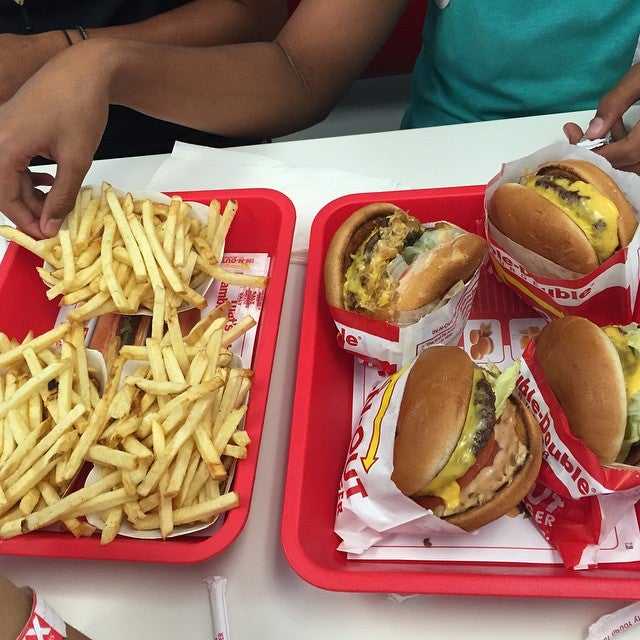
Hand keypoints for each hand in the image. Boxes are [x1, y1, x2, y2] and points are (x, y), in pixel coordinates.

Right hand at [0, 42, 110, 237]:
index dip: (26, 222)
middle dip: (30, 210)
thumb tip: (51, 225)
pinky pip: (15, 160)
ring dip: (32, 194)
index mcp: (4, 145)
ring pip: (10, 175)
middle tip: (55, 225)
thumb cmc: (80, 105)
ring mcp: (4, 129)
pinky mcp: (16, 126)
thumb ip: (62, 196)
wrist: (87, 68)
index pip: (4, 198)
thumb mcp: (76, 160)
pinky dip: (31, 176)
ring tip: (57, 205)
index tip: (46, 237)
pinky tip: (51, 181)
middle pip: (4, 187)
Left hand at [564, 64, 639, 173]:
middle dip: (599, 152)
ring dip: (611, 150)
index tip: (576, 143)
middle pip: (629, 163)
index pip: (627, 152)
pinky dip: (625, 145)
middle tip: (576, 135)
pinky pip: (639, 154)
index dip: (599, 152)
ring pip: (634, 162)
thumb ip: (617, 101)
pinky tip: (615, 126)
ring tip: (598, 126)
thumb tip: (594, 131)